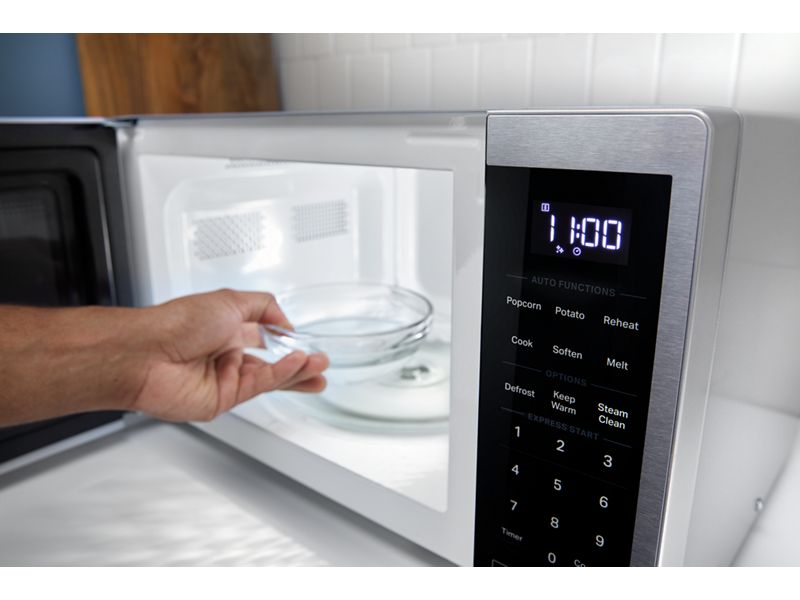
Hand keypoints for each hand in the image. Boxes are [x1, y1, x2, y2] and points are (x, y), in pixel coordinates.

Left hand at [131, 289, 328, 421]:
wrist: (147, 353)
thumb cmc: (175, 323)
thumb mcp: (229, 300)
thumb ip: (263, 307)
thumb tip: (284, 320)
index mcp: (225, 330)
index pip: (263, 337)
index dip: (285, 340)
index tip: (304, 340)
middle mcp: (226, 355)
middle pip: (271, 363)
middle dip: (299, 364)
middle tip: (320, 363)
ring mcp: (225, 379)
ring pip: (270, 377)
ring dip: (297, 371)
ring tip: (319, 368)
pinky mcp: (222, 399)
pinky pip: (259, 385)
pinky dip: (281, 374)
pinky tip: (297, 364)